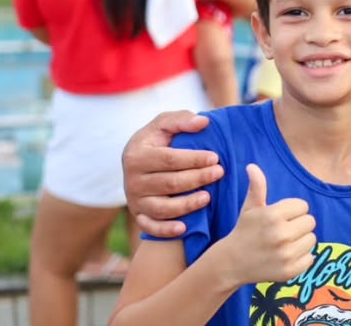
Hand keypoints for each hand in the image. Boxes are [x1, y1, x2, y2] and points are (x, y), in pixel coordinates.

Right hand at [122, 111, 224, 237]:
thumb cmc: (158, 140)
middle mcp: (131, 180)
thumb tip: (203, 122)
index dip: (193, 159)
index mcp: (136, 155)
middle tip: (219, 173)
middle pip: (169, 183)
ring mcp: (135, 200)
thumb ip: (181, 120)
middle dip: (197, 179)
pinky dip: (166, 230)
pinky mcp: (138, 215)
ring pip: (162, 208)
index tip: (215, 157)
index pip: (169, 159)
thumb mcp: (164, 124)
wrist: (140, 162)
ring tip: (208, 197)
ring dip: (187, 205)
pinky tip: (184, 228)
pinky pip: (150, 227)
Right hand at [222, 164, 316, 286]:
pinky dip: (302, 258)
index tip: (279, 218)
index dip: (292, 211)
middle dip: (298, 225)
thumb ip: (257, 186)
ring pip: (312, 239)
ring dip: (301, 241)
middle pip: (310, 222)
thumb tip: (252, 166)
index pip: (303, 206)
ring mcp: (285, 255)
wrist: (231, 263)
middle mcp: (280, 235)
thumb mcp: (250, 208)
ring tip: (284, 244)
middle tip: (283, 231)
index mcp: (273, 215)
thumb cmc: (244, 231)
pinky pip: (310, 258)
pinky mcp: (289, 271)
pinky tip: (286, 257)